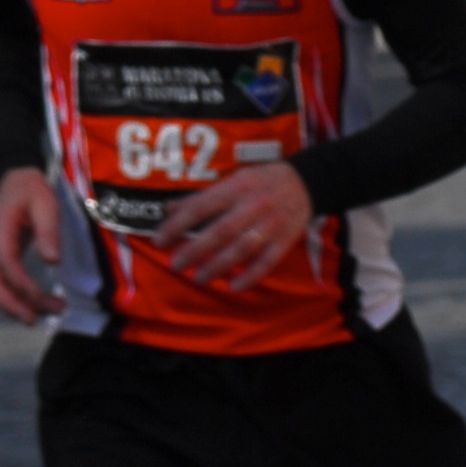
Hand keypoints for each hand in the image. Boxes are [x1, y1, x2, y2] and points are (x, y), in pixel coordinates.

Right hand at [0, 169, 68, 325]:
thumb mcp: (46, 204)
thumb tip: (53, 261)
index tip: (44, 301)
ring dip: (14, 305)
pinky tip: (36, 306)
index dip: (23, 286)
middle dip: (11, 304)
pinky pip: (0, 282)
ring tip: (44, 316)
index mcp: (0, 229)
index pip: (7, 264)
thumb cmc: (34, 191)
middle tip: (35, 321)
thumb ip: (49, 231)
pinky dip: (14, 298)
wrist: (16, 181)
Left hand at [156, 158, 320, 291]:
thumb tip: (168, 208)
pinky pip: (268, 261)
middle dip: (195, 250)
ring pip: (242, 248)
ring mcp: (272, 223)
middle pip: (220, 231)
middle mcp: (254, 204)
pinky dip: (251, 276)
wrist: (306, 182)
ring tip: (199, 278)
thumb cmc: (261, 181)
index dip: (177, 225)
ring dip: (219, 266)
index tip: (159, 241)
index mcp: (236, 187)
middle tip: (175, 265)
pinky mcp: (286, 239)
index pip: (200, 207)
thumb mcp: (232, 180)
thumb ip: (202, 196)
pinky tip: (234, 287)